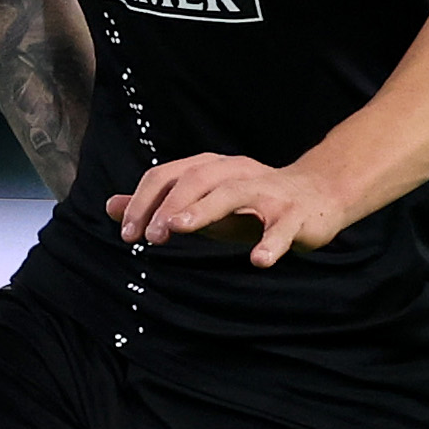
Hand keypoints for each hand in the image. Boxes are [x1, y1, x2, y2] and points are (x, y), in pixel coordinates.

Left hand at [106, 154, 352, 266]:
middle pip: (197, 178)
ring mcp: (268, 192)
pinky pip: (282, 227)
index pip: (169, 176)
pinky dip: (271, 242)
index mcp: (212, 168)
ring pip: (234, 193)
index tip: (128, 232)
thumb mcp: (200, 206)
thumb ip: (158, 207)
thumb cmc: (250, 205)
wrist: (317, 198)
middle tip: (150, 236)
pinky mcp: (296, 215)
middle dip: (170, 206)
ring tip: (181, 228)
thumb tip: (111, 207)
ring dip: (205, 209)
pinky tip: (259, 260)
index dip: (145, 201)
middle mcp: (237, 173)